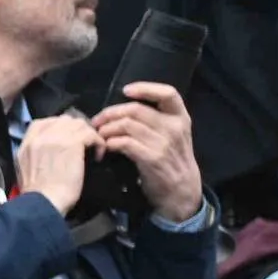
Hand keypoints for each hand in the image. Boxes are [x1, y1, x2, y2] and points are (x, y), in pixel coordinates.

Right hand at [17, 112, 97, 215]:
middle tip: (84, 144)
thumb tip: (51, 150)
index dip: (59, 127)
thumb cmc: (37, 194)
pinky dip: (98, 143)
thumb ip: (35, 153)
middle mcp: (40, 136)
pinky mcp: (72, 144)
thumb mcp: (25, 169)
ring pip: (79, 125)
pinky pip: (90, 134)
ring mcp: (56, 138)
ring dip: (89, 136)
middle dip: (77, 130)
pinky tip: (98, 156)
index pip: (43, 122)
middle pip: (64, 120)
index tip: (68, 138)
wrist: (43, 202)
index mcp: (27, 143)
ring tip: (93, 149)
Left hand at [96, 81, 205, 222]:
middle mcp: (174, 127)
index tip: (125, 90)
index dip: (145, 88)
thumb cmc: (170, 160)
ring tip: (99, 135)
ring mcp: (164, 143)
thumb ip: (154, 121)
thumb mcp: (171, 135)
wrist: (181, 190)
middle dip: (111, 113)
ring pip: (127, 125)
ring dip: (107, 129)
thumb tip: (121, 110)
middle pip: (136, 110)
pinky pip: (125, 143)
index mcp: (180, 118)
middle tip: (96, 121)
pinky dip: (111, 142)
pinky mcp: (153, 158)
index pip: (168, 93)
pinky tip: (107, 146)